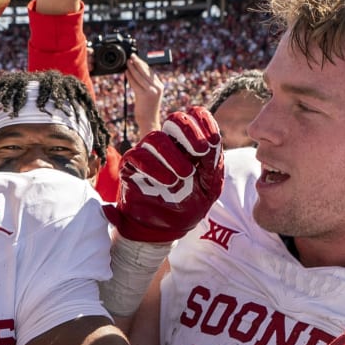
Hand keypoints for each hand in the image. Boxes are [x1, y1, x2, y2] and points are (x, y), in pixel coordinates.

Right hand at [107, 107, 225, 242]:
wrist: (166, 229)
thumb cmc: (189, 203)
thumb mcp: (209, 186)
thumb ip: (213, 163)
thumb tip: (213, 140)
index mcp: (190, 142)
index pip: (195, 116)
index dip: (204, 121)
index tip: (213, 143)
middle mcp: (169, 143)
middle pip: (174, 119)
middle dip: (188, 130)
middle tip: (201, 150)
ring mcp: (148, 152)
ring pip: (156, 138)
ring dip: (173, 154)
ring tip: (185, 174)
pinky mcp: (131, 166)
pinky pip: (138, 156)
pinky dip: (155, 167)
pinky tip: (168, 181)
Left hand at [125, 54, 164, 137]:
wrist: (149, 121)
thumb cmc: (147, 108)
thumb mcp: (150, 94)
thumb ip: (146, 84)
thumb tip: (137, 73)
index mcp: (160, 86)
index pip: (151, 72)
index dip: (143, 64)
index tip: (137, 58)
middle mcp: (157, 88)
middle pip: (146, 72)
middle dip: (138, 62)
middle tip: (132, 56)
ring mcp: (151, 92)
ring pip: (140, 76)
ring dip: (133, 68)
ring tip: (128, 62)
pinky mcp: (144, 96)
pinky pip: (135, 83)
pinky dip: (130, 77)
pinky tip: (126, 72)